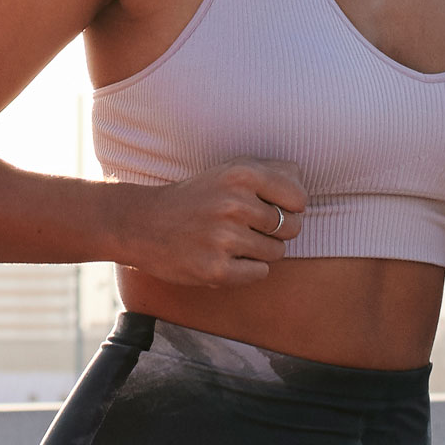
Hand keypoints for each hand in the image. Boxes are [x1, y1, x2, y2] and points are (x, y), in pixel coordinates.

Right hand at [117, 160, 306, 287]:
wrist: (142, 223)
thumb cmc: (195, 196)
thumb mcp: (228, 170)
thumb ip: (270, 171)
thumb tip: (302, 180)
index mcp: (242, 174)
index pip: (299, 198)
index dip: (290, 207)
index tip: (270, 208)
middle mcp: (235, 204)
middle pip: (291, 228)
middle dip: (276, 231)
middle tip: (248, 227)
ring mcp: (224, 238)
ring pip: (277, 253)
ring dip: (260, 251)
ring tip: (232, 241)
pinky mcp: (216, 270)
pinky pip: (259, 274)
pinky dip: (247, 270)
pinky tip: (224, 258)